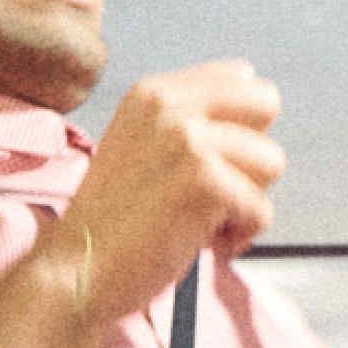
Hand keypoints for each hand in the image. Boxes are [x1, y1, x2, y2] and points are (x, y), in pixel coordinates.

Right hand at [41, 61, 283, 347]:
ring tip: (206, 222)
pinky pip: (261, 209)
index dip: (240, 127)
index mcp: (154, 92)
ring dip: (247, 201)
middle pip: (266, 105)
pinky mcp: (204, 182)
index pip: (242, 77)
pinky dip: (242, 236)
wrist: (76, 270)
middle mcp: (170, 104)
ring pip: (271, 161)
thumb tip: (257, 96)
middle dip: (252, 153)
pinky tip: (207, 245)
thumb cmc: (114, 222)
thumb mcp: (142, 145)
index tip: (207, 164)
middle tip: (216, 189)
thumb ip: (187, 120)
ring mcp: (188, 140)